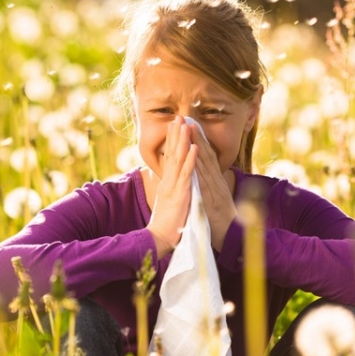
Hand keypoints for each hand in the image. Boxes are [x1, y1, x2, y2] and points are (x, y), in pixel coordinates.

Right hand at [147, 116, 198, 257]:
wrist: (159, 238)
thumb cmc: (166, 224)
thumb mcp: (169, 202)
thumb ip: (170, 190)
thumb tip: (172, 182)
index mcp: (167, 182)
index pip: (169, 157)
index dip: (172, 141)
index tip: (175, 126)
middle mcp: (168, 181)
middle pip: (172, 153)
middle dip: (175, 134)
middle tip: (178, 117)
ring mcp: (174, 186)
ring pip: (179, 159)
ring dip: (183, 141)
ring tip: (186, 125)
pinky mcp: (180, 193)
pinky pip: (187, 174)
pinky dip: (191, 159)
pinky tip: (194, 147)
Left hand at [190, 125, 236, 250]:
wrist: (232, 238)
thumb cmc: (222, 221)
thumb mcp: (215, 200)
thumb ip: (211, 188)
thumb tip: (206, 178)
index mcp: (215, 182)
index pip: (206, 158)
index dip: (199, 141)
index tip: (191, 126)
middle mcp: (216, 182)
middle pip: (206, 155)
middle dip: (197, 136)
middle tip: (188, 119)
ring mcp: (215, 189)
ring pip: (205, 164)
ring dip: (197, 145)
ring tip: (189, 129)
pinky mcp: (211, 199)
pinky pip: (204, 181)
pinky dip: (199, 167)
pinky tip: (194, 155)